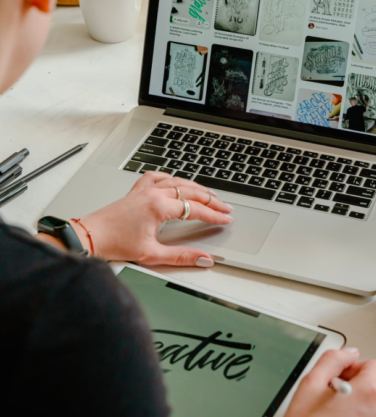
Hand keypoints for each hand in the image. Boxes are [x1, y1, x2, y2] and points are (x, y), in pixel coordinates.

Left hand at [72, 171, 233, 266]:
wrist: (89, 236)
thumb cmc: (114, 244)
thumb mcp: (151, 254)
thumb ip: (181, 256)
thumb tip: (203, 258)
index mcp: (158, 207)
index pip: (195, 209)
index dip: (214, 215)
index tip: (225, 219)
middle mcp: (153, 194)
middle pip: (191, 191)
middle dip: (212, 200)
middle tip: (226, 207)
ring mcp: (144, 190)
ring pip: (177, 181)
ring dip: (196, 188)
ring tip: (209, 195)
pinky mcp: (136, 191)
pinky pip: (157, 177)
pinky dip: (171, 177)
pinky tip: (176, 180)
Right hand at [286, 349, 375, 416]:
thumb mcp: (311, 383)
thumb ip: (333, 359)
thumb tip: (349, 352)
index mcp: (368, 393)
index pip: (374, 366)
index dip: (354, 368)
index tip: (340, 377)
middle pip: (373, 387)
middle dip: (354, 388)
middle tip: (331, 398)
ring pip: (370, 407)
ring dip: (354, 406)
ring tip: (331, 415)